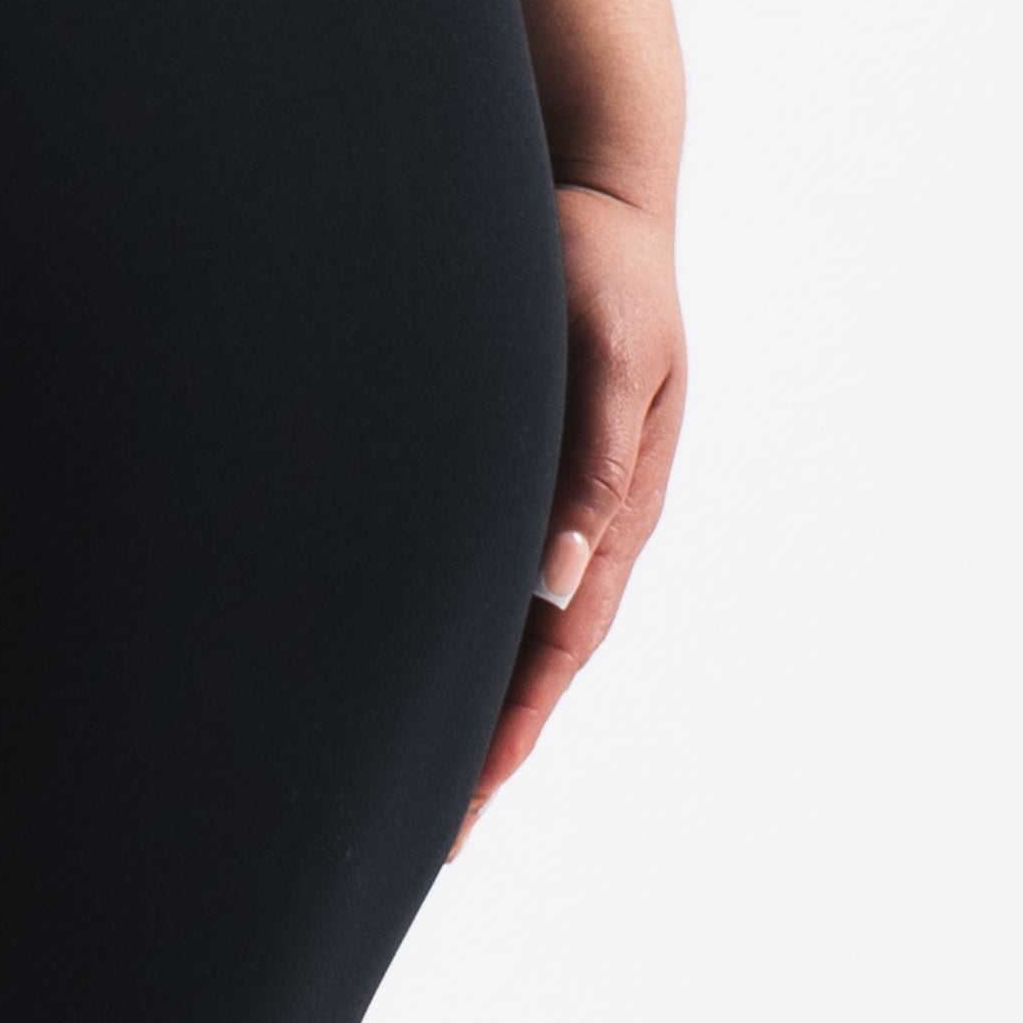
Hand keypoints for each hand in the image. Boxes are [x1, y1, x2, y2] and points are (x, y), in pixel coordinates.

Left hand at [457, 180, 681, 846]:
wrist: (594, 189)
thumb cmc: (602, 267)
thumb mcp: (610, 353)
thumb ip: (595, 462)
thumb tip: (564, 580)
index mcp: (618, 509)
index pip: (560, 648)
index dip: (513, 727)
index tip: (467, 804)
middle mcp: (588, 519)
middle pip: (535, 657)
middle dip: (487, 743)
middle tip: (429, 833)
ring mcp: (557, 495)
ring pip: (511, 621)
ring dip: (471, 694)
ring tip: (412, 773)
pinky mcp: (520, 461)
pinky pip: (486, 563)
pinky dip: (458, 621)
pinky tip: (404, 650)